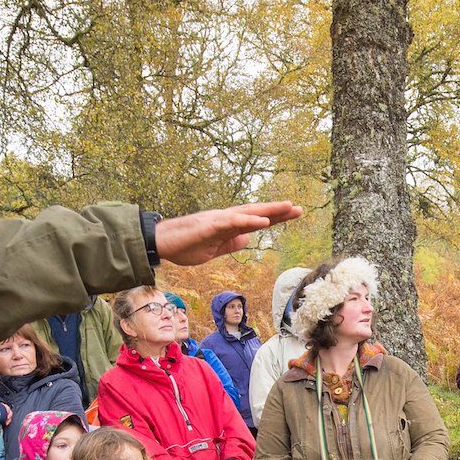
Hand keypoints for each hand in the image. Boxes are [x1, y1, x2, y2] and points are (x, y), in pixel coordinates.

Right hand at [156, 203, 303, 266]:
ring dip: (268, 211)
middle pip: (257, 213)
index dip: (275, 218)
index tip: (293, 214)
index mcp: (228, 226)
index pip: (256, 220)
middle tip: (299, 208)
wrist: (160, 244)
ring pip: (248, 213)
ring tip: (288, 208)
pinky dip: (249, 221)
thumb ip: (231, 244)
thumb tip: (247, 239)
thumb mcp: (214, 250)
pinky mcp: (209, 225)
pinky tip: (263, 221)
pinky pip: (232, 222)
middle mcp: (226, 218)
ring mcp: (218, 220)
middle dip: (278, 211)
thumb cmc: (184, 246)